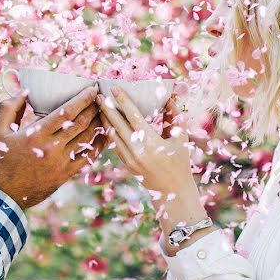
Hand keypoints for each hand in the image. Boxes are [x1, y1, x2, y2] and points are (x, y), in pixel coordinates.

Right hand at [0, 85, 104, 208]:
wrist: (2, 196)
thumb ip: (9, 108)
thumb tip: (25, 91)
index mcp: (36, 134)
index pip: (67, 112)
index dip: (83, 99)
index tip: (92, 89)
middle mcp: (51, 148)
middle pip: (81, 123)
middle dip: (94, 108)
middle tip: (100, 97)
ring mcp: (61, 163)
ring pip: (88, 139)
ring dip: (99, 124)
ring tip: (104, 112)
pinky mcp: (65, 175)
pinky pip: (88, 158)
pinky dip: (98, 145)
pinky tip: (104, 135)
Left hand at [99, 89, 212, 255]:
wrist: (172, 191)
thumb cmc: (180, 161)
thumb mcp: (181, 138)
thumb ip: (174, 116)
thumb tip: (169, 96)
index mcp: (152, 142)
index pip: (133, 116)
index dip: (123, 101)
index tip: (115, 89)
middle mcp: (137, 150)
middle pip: (117, 124)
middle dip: (107, 108)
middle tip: (99, 94)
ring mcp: (129, 159)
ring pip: (112, 135)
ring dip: (105, 119)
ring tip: (99, 105)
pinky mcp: (126, 165)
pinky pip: (114, 145)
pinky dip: (109, 133)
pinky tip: (105, 123)